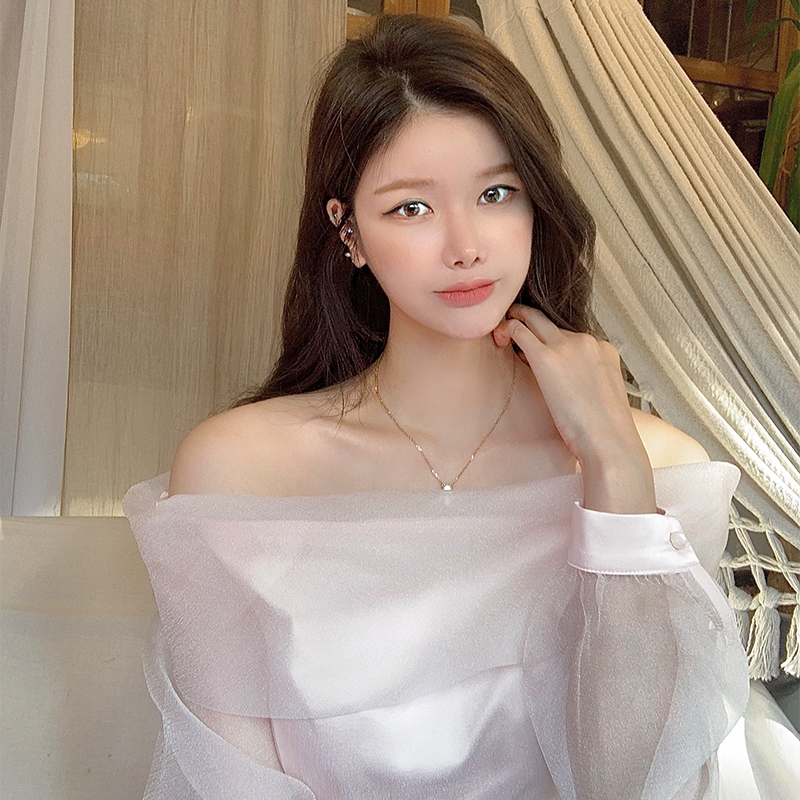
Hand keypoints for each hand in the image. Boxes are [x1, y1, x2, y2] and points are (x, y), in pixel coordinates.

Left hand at [492, 304, 655, 512]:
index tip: (536, 350)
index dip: (550, 341)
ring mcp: (567, 346)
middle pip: (550, 322)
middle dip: (529, 319)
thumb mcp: (600, 396)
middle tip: (512, 321)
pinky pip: (520, 331)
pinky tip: (499, 336)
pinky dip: (507, 330)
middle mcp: (587, 341)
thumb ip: (584, 381)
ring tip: (501, 332)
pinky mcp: (546, 357)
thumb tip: (562, 382)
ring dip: (516, 323)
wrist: (609, 441)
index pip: (570, 336)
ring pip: (534, 320)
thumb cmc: (605, 431)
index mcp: (604, 350)